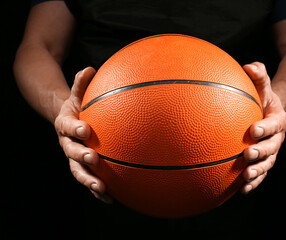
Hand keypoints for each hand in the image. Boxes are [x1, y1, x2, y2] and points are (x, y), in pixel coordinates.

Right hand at [54, 67, 112, 202]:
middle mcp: (66, 143)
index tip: (85, 130)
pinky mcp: (82, 167)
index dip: (75, 129)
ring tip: (101, 188)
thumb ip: (81, 84)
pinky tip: (111, 199)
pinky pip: (89, 180)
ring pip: (78, 171)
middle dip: (81, 157)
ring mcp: (73, 157)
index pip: (67, 127)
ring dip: (89, 180)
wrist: (67, 119)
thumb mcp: (77, 93)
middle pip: (70, 153)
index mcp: (65, 124)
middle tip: (93, 159)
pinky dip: (98, 191)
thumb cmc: (78, 105)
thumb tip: (89, 68)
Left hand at [241, 62, 285, 193]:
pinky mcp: (266, 161)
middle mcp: (278, 137)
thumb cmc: (262, 96)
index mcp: (279, 119)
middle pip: (273, 147)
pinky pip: (261, 174)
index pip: (274, 124)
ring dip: (258, 172)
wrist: (270, 112)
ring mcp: (273, 151)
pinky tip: (241, 190)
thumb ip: (258, 75)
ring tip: (246, 177)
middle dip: (261, 152)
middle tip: (247, 154)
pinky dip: (254, 183)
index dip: (265, 128)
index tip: (253, 130)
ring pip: (268, 164)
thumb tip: (248, 66)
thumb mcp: (263, 85)